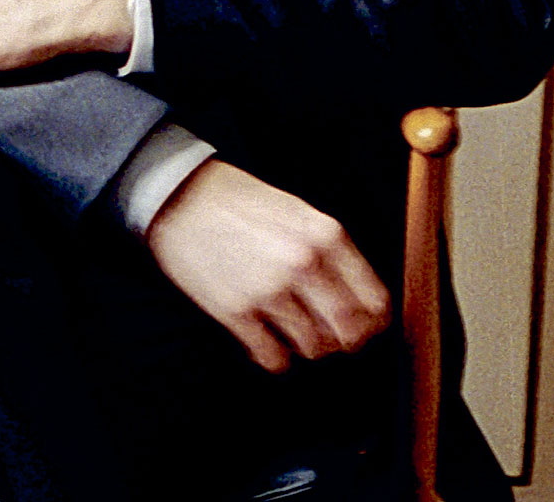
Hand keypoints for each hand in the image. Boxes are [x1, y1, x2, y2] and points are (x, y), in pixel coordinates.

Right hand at [144, 160, 390, 372]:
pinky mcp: (236, 312)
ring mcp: (269, 290)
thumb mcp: (298, 211)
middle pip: (348, 330)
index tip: (365, 326)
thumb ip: (329, 249)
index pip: (374, 300)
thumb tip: (354, 293)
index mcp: (326, 236)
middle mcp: (303, 264)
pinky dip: (275, 356)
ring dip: (308, 346)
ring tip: (294, 332)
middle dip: (344, 340)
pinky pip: (273, 357)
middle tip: (332, 336)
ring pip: (313, 347)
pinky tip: (267, 340)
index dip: (373, 321)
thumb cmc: (238, 201)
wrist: (180, 196)